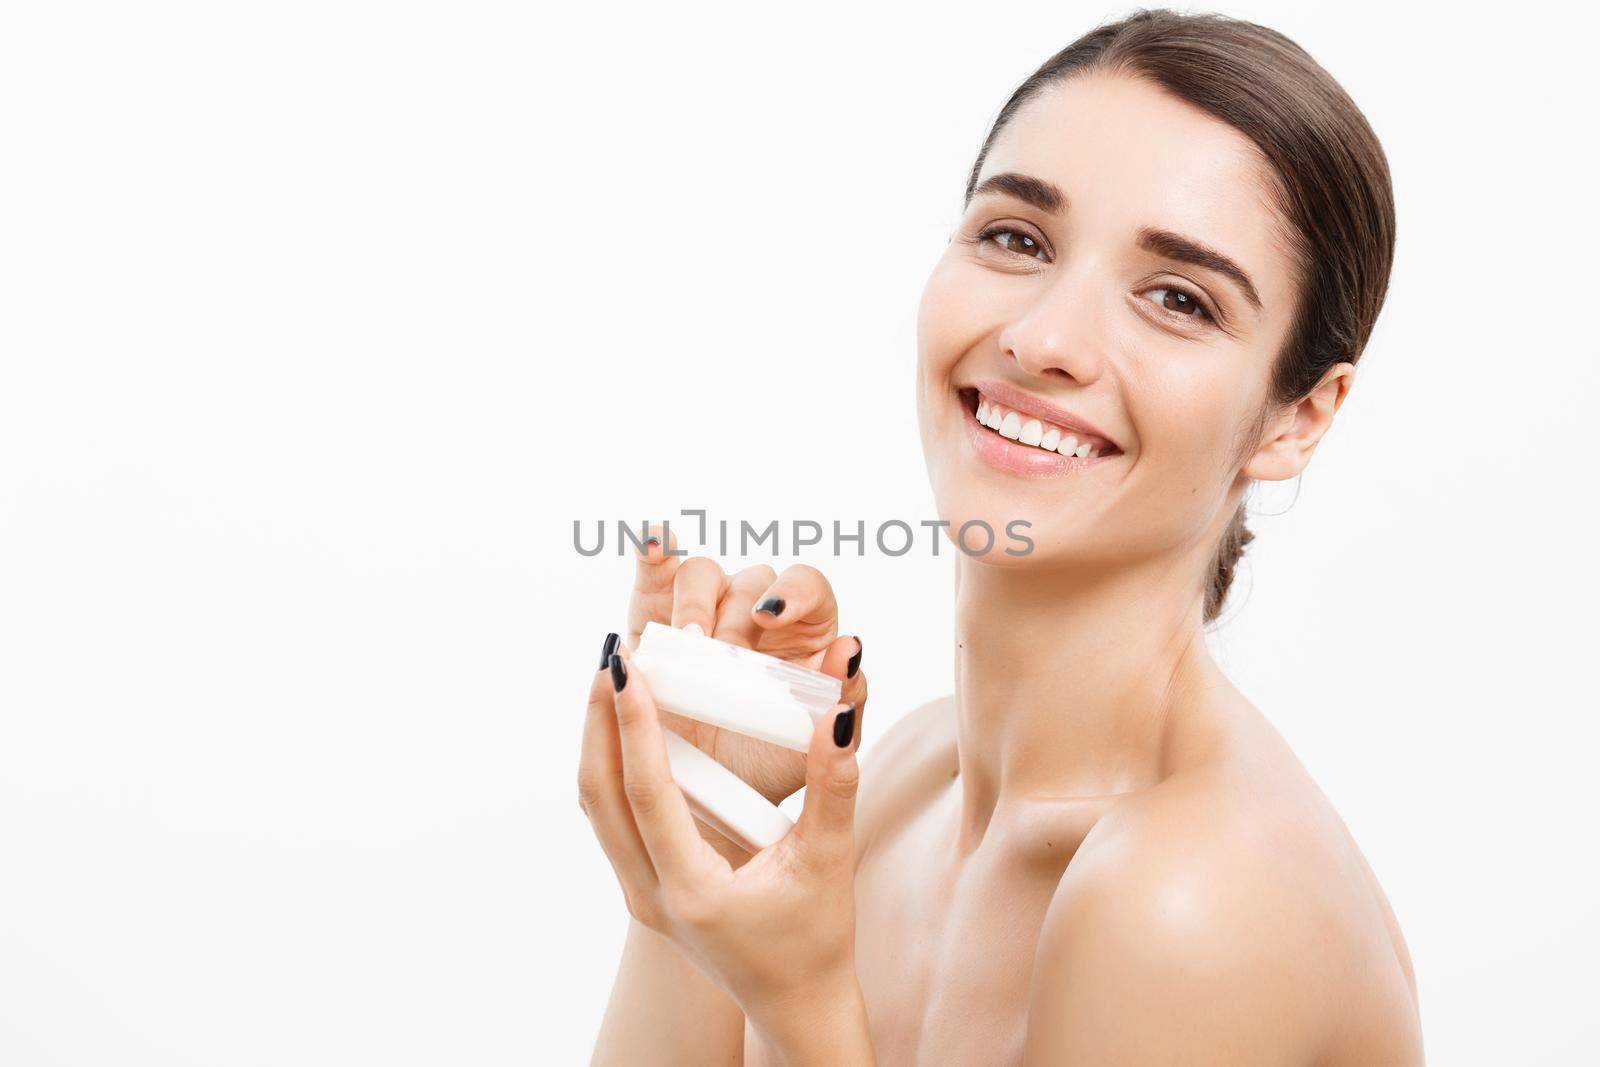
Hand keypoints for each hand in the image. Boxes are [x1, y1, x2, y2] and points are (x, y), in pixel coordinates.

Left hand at [579, 641, 874, 1060]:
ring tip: (612, 679)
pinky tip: (626, 726)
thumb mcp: (830, 859)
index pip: (647, 794)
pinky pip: (610, 818)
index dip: (634, 725)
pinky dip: (611, 765)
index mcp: (694, 891)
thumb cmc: (817, 941)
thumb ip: (834, 784)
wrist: (798, 1003)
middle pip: (600, 795)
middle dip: (599, 720)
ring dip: (599, 739)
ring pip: (596, 807)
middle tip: (612, 654)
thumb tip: (837, 714)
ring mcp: (640, 896)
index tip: (628, 667)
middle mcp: (652, 896)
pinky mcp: (644, 889)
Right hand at [622, 526, 866, 843]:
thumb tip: (850, 647)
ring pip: (701, 573)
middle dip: (737, 616)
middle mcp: (752, 612)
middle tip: (721, 655)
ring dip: (693, 600)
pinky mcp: (654, 613)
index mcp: (802, 631)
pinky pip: (655, 571)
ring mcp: (703, 608)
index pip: (807, 587)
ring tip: (686, 640)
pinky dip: (653, 550)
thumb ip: (846, 697)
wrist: (706, 795)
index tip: (772, 617)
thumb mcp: (816, 742)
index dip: (793, 593)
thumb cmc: (767, 760)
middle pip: (752, 581)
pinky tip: (653, 549)